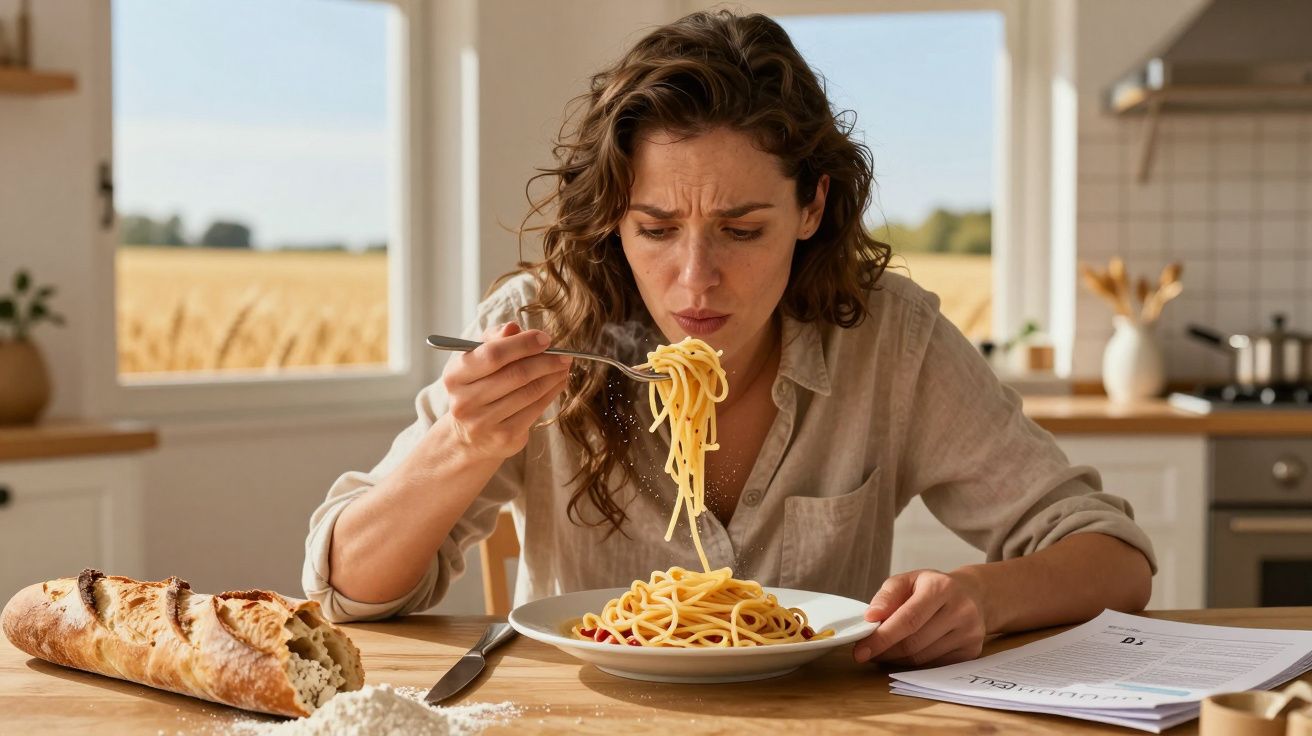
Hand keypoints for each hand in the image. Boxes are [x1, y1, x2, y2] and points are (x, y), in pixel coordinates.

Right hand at [440, 322, 571, 460]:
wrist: (469, 437)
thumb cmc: (477, 388)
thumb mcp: (477, 360)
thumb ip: (494, 340)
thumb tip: (513, 327)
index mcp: (454, 376)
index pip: (493, 354)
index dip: (523, 344)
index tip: (545, 338)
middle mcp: (465, 401)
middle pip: (516, 374)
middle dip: (545, 361)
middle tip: (563, 354)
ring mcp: (484, 422)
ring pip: (529, 392)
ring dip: (552, 376)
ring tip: (563, 365)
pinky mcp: (504, 436)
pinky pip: (535, 409)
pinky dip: (552, 392)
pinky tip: (558, 382)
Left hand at [852, 569, 986, 667]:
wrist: (972, 594)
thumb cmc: (932, 587)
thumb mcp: (908, 580)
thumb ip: (886, 597)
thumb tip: (870, 618)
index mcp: (941, 588)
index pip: (908, 619)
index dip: (882, 638)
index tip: (860, 650)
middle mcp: (960, 610)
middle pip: (914, 643)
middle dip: (885, 651)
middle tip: (867, 652)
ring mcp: (969, 633)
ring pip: (923, 659)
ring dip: (896, 659)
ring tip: (884, 651)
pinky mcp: (972, 651)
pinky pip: (934, 666)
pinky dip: (914, 664)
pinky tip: (905, 654)